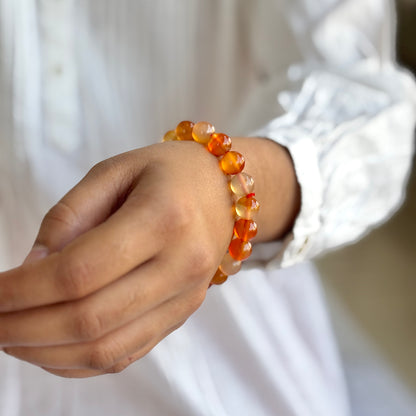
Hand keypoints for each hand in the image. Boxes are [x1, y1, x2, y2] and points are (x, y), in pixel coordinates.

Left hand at [0, 137, 299, 377]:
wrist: (224, 193)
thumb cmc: (168, 172)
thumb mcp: (115, 171)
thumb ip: (69, 216)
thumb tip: (32, 267)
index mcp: (164, 218)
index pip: (80, 272)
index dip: (22, 290)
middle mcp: (181, 265)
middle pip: (90, 319)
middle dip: (24, 328)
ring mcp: (185, 297)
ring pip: (107, 349)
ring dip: (47, 353)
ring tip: (10, 337)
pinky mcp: (182, 313)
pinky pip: (126, 354)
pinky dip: (79, 361)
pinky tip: (50, 347)